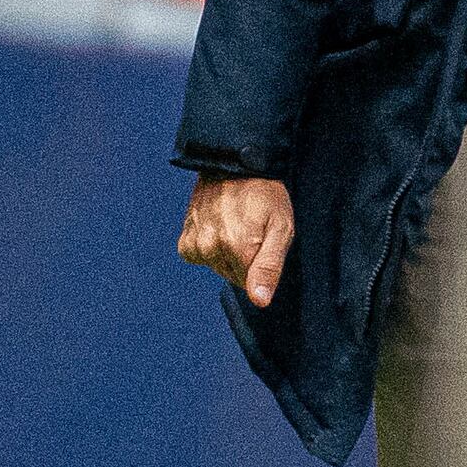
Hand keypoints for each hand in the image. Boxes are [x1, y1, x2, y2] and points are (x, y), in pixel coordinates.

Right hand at [182, 173, 296, 306]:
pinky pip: (199, 258)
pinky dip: (208, 247)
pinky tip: (217, 227)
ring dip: (227, 252)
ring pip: (217, 267)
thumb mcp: (281, 227)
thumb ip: (270, 267)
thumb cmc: (264, 194)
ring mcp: (195, 243)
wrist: (233, 166)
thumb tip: (259, 300)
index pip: (251, 284)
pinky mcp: (185, 239)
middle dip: (245, 259)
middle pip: (233, 277)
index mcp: (238, 247)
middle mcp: (211, 247)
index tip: (264, 239)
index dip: (261, 264)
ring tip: (235, 224)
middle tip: (251, 230)